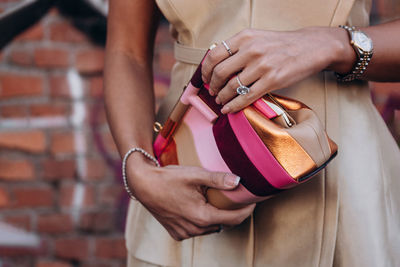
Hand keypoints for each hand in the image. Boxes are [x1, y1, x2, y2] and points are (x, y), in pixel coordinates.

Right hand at [126, 155, 255, 240]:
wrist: (142, 184)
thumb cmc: (168, 178)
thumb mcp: (195, 175)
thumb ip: (218, 179)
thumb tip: (239, 181)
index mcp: (202, 217)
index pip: (234, 219)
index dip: (246, 211)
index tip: (254, 202)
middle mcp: (194, 229)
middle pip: (223, 225)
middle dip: (233, 214)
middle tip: (238, 199)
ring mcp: (184, 233)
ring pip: (210, 228)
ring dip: (217, 218)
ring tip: (219, 202)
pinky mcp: (176, 233)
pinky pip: (197, 230)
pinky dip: (203, 221)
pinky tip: (201, 208)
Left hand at [201, 27, 354, 113]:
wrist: (311, 46)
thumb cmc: (282, 44)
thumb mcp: (257, 37)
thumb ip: (238, 48)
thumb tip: (217, 65)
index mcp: (245, 37)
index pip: (214, 55)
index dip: (206, 70)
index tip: (205, 79)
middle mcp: (251, 50)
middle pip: (220, 72)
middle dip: (212, 86)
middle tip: (212, 92)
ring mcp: (262, 66)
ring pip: (232, 87)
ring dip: (222, 97)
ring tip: (221, 101)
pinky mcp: (272, 80)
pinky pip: (247, 97)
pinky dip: (234, 106)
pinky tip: (229, 109)